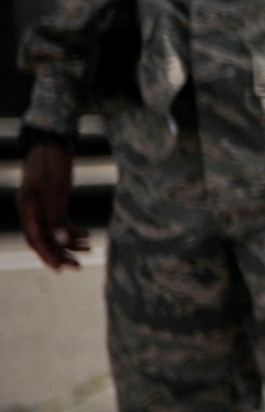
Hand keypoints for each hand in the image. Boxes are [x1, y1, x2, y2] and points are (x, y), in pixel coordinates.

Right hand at [17, 140, 88, 270]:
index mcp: (28, 210)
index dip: (47, 255)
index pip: (36, 239)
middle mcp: (33, 211)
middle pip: (45, 239)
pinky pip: (61, 221)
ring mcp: (42, 207)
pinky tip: (87, 235)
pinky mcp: (53, 201)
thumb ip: (56, 216)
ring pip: (55, 231)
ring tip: (88, 250)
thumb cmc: (50, 164)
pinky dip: (73, 229)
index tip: (60, 268)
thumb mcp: (55, 191)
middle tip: (78, 267)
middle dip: (60, 253)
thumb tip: (62, 241)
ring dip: (69, 243)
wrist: (51, 143)